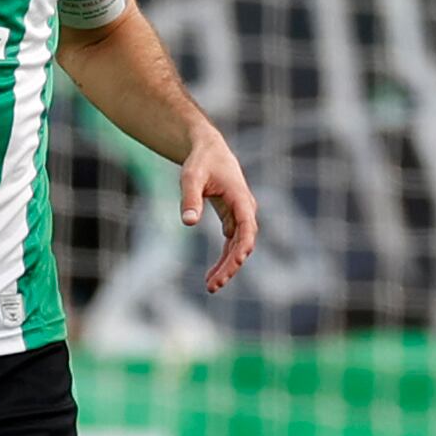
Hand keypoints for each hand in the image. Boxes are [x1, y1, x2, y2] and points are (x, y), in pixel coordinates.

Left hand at [179, 129, 259, 294]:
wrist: (208, 149)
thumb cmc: (200, 161)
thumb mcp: (190, 177)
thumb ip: (190, 198)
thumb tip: (188, 223)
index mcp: (241, 199)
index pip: (247, 229)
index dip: (242, 248)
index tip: (234, 265)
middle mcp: (245, 209)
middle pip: (243, 243)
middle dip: (230, 266)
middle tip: (212, 286)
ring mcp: (240, 215)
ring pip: (238, 246)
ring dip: (227, 266)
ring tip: (210, 286)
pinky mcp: (232, 218)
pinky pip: (231, 243)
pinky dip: (224, 258)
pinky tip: (212, 275)